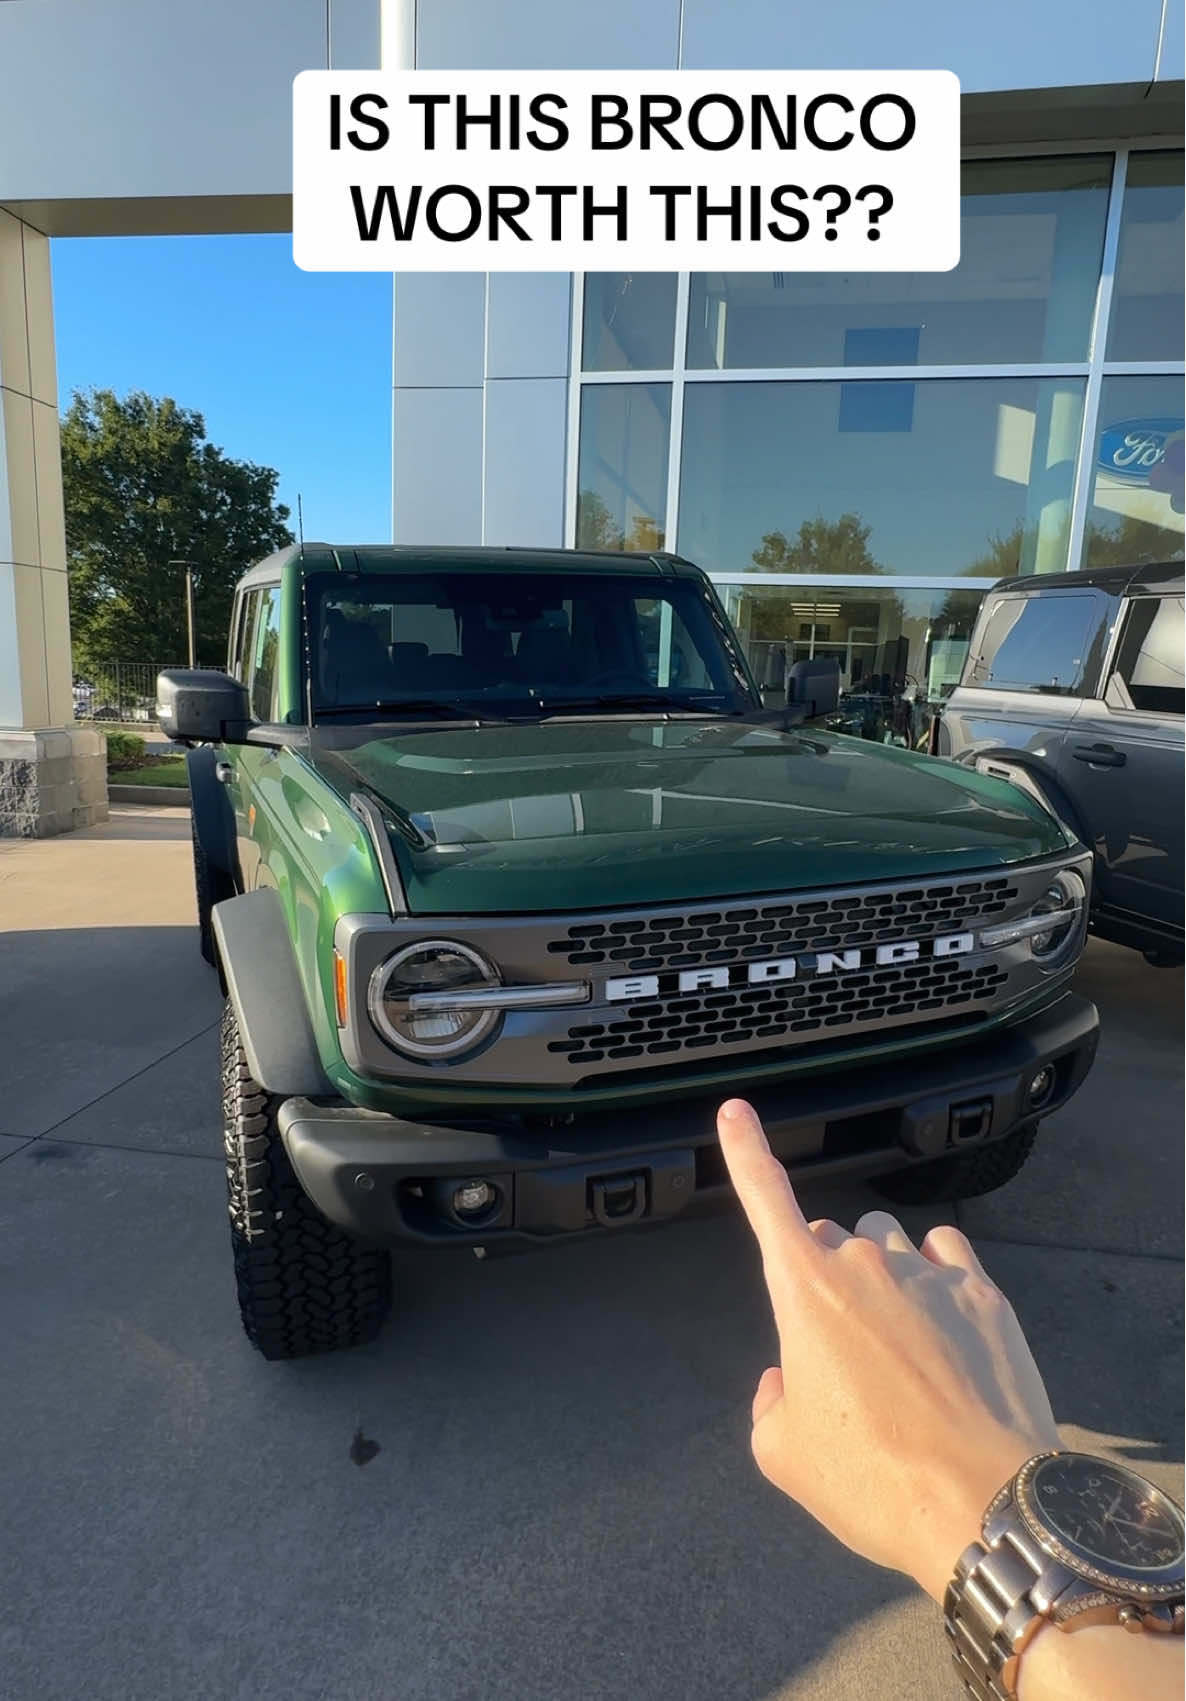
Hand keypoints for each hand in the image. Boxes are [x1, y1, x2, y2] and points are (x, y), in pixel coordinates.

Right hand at [717, 1098, 1060, 1601]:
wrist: (982, 1504)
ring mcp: (929, 1271)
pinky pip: (947, 1253)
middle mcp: (864, 1263)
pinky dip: (936, 1274)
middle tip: (843, 1353)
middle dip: (825, 1276)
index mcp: (804, 1289)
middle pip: (830, 1238)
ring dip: (883, 1272)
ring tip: (899, 1342)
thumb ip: (770, 1404)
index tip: (736, 1108)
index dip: (746, 1150)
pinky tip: (942, 1320)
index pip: (764, 1198)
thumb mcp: (785, 1455)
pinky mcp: (983, 1293)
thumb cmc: (872, 1481)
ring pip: (889, 1239)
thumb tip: (785, 1380)